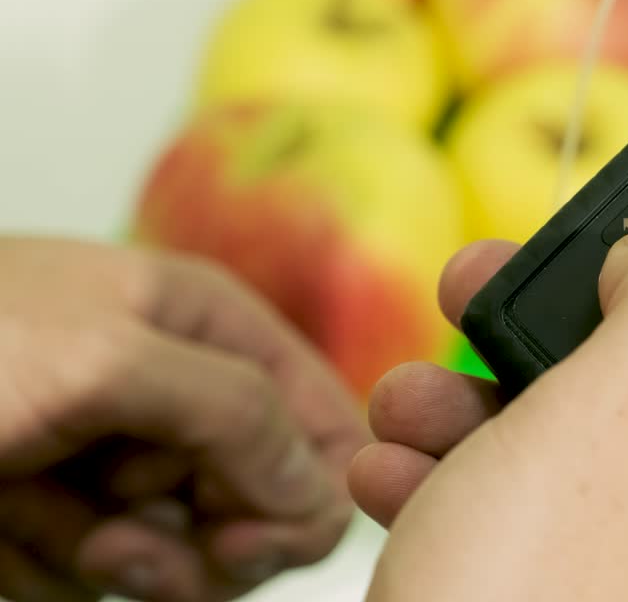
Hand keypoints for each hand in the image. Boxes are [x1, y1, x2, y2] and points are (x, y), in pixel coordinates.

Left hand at [0, 237, 369, 601]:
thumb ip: (236, 411)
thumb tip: (319, 489)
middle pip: (264, 502)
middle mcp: (177, 394)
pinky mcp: (66, 522)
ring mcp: (120, 463)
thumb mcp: (104, 358)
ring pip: (190, 556)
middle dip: (198, 535)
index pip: (321, 420)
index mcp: (206, 325)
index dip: (305, 486)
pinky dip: (60, 573)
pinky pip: (112, 581)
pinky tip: (7, 533)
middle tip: (122, 538)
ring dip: (119, 560)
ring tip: (35, 518)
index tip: (243, 535)